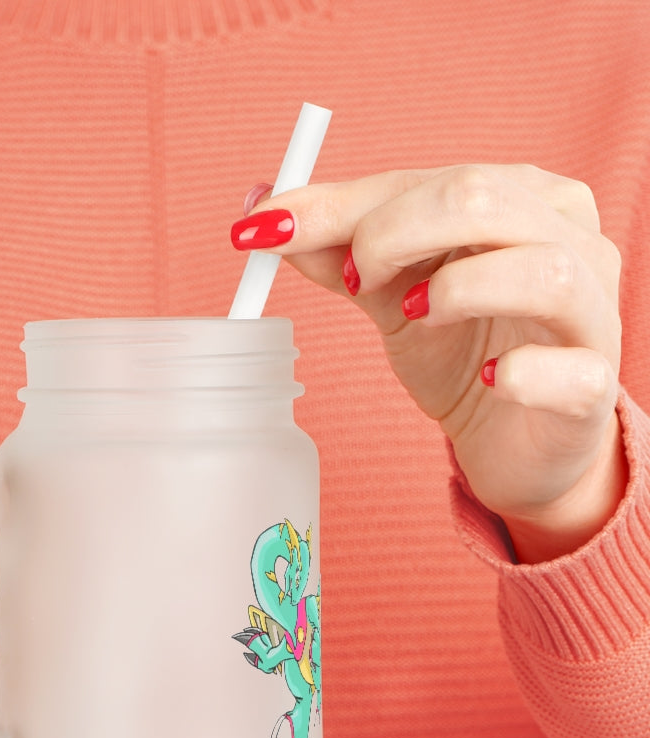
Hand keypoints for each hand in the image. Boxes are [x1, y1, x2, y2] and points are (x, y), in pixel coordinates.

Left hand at [233, 165, 625, 561]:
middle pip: (482, 199)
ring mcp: (592, 312)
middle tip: (352, 281)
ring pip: (542, 270)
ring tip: (412, 317)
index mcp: (519, 199)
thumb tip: (263, 212)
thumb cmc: (460, 351)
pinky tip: (489, 380)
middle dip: (391, 233)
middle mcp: (569, 239)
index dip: (341, 205)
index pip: (426, 180)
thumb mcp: (390, 295)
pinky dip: (522, 373)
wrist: (512, 439)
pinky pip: (570, 370)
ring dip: (456, 290)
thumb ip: (338, 252)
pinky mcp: (593, 386)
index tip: (265, 229)